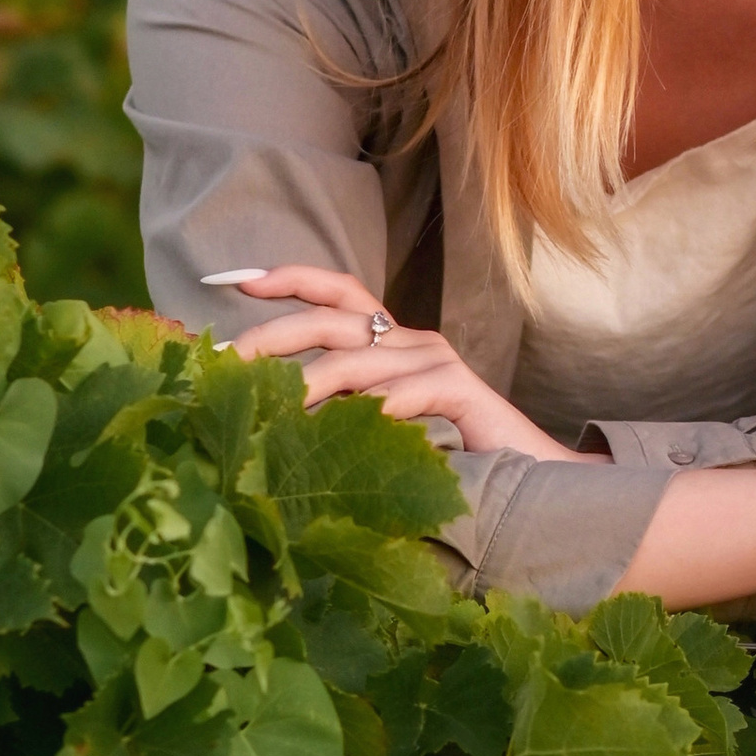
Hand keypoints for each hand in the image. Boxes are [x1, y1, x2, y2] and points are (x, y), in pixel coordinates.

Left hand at [211, 264, 575, 461]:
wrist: (530, 478)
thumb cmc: (449, 460)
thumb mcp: (380, 428)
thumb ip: (338, 412)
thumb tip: (262, 418)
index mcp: (389, 342)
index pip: (335, 292)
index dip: (286, 277)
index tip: (227, 281)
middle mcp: (410, 340)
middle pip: (330, 318)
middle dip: (269, 335)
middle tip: (225, 362)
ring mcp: (435, 360)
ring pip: (354, 360)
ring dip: (302, 385)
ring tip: (265, 411)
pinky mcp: (459, 390)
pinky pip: (401, 394)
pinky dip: (366, 411)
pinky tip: (339, 433)